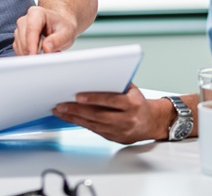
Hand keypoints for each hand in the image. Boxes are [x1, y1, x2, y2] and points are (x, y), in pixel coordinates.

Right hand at [13, 6, 78, 54]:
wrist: (58, 27)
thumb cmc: (62, 27)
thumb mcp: (67, 33)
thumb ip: (58, 40)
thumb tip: (46, 48)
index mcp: (37, 13)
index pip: (31, 29)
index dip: (32, 44)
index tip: (34, 56)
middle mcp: (25, 19)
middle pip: (23, 39)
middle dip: (33, 51)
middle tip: (47, 57)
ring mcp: (20, 29)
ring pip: (20, 46)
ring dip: (32, 54)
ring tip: (47, 51)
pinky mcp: (18, 39)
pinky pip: (19, 51)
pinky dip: (28, 56)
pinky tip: (40, 53)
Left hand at [51, 84, 167, 143]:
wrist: (152, 122)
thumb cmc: (138, 102)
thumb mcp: (132, 89)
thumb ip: (116, 83)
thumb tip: (92, 74)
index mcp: (133, 104)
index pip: (111, 100)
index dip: (94, 99)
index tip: (78, 96)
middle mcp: (127, 119)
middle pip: (98, 115)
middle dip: (77, 110)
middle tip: (61, 104)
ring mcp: (119, 131)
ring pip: (93, 124)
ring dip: (73, 117)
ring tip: (59, 110)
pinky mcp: (112, 137)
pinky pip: (93, 130)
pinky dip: (79, 123)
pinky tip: (68, 117)